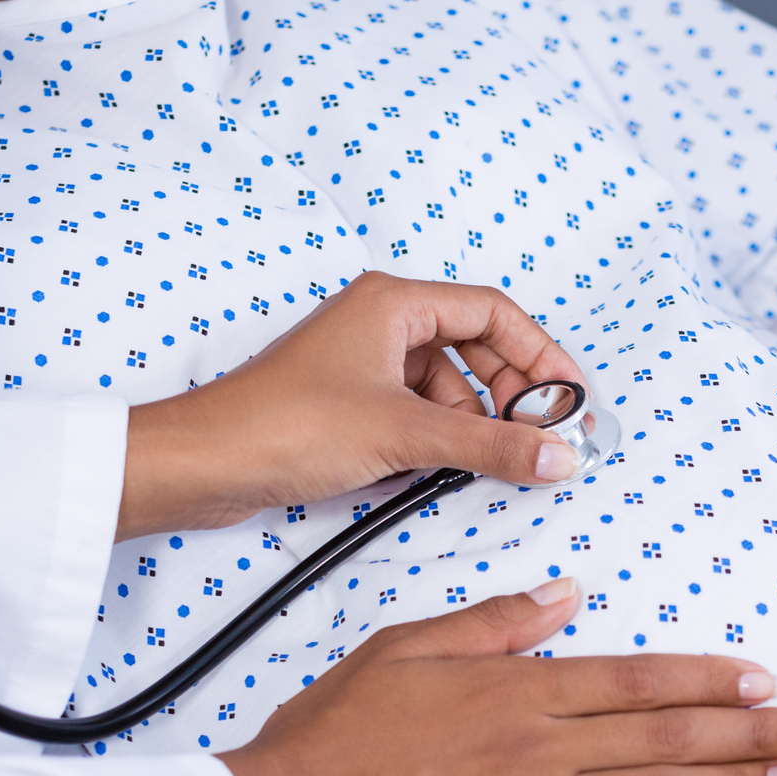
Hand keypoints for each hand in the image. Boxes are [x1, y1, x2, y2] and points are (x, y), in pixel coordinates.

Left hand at [118, 271, 586, 538]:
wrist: (205, 464)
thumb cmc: (282, 426)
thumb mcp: (405, 435)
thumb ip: (490, 446)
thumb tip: (556, 455)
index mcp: (393, 303)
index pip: (494, 313)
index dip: (541, 356)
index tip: (571, 399)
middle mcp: (379, 324)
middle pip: (474, 350)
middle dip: (511, 397)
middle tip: (538, 440)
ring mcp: (362, 365)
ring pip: (446, 389)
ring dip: (471, 427)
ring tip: (482, 464)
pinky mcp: (347, 405)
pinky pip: (415, 415)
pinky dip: (435, 442)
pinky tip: (436, 472)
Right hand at [219, 577, 776, 775]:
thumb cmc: (338, 731)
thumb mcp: (408, 648)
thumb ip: (496, 623)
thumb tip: (566, 593)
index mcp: (517, 693)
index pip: (635, 682)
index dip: (707, 681)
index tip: (762, 679)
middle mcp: (540, 755)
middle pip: (666, 742)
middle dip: (748, 736)